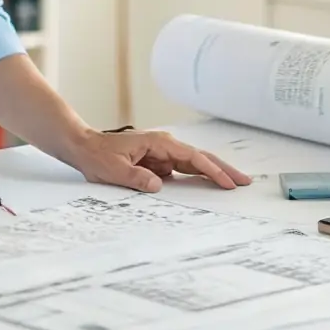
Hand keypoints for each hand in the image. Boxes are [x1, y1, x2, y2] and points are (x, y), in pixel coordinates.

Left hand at [67, 128, 251, 193]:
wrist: (84, 147)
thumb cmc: (97, 155)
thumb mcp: (114, 170)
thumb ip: (136, 178)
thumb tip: (160, 185)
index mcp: (158, 143)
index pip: (192, 157)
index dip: (211, 170)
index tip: (227, 182)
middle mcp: (165, 146)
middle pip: (200, 157)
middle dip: (223, 169)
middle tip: (244, 181)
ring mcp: (162, 154)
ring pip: (194, 164)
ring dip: (213, 173)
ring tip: (233, 184)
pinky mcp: (158, 163)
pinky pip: (182, 171)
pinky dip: (198, 177)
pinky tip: (210, 186)